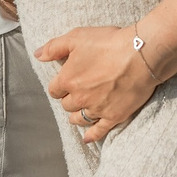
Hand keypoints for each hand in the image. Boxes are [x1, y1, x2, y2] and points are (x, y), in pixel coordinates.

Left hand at [38, 25, 158, 145]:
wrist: (140, 54)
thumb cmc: (108, 43)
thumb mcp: (77, 37)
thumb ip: (53, 47)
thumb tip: (37, 55)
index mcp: (67, 80)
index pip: (55, 90)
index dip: (60, 86)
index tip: (65, 83)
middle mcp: (79, 98)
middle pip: (67, 105)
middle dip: (69, 100)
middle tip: (77, 94)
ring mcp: (97, 109)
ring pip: (80, 119)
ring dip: (77, 116)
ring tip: (78, 114)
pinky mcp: (114, 116)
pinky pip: (99, 131)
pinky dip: (91, 136)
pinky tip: (87, 139)